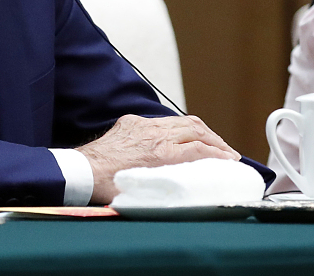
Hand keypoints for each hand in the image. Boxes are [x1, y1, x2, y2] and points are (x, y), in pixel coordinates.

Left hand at [76, 114, 239, 204]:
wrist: (80, 172)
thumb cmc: (109, 187)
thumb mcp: (145, 193)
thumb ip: (168, 188)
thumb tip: (187, 192)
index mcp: (160, 154)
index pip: (200, 149)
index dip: (220, 154)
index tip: (232, 160)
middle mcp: (154, 135)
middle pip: (196, 129)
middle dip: (216, 140)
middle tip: (227, 151)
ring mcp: (142, 126)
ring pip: (180, 120)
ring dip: (199, 131)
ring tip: (210, 142)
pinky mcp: (131, 122)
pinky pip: (160, 120)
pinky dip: (177, 127)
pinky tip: (180, 136)